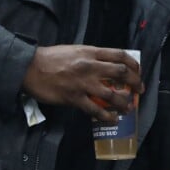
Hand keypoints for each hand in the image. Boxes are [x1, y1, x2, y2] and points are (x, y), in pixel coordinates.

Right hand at [22, 45, 143, 121]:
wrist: (31, 67)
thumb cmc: (52, 57)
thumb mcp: (75, 50)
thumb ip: (92, 57)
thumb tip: (107, 65)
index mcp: (91, 52)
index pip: (119, 55)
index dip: (133, 63)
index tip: (138, 71)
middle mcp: (90, 66)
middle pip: (121, 73)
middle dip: (134, 82)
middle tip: (139, 90)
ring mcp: (83, 83)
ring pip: (111, 94)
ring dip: (123, 102)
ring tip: (128, 108)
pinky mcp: (74, 98)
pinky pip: (94, 110)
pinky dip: (106, 116)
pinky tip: (112, 119)